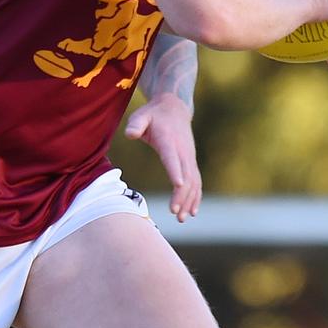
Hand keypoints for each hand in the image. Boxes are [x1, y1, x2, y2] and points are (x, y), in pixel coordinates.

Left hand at [124, 93, 201, 222]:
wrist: (174, 108)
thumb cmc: (153, 115)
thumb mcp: (142, 115)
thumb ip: (135, 124)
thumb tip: (130, 134)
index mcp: (169, 140)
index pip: (173, 158)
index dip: (176, 171)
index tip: (178, 185)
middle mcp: (183, 151)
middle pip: (186, 175)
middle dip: (182, 195)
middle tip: (174, 212)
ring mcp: (189, 157)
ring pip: (194, 181)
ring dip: (190, 200)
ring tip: (181, 218)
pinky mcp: (191, 162)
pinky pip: (197, 181)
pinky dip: (196, 197)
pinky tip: (192, 212)